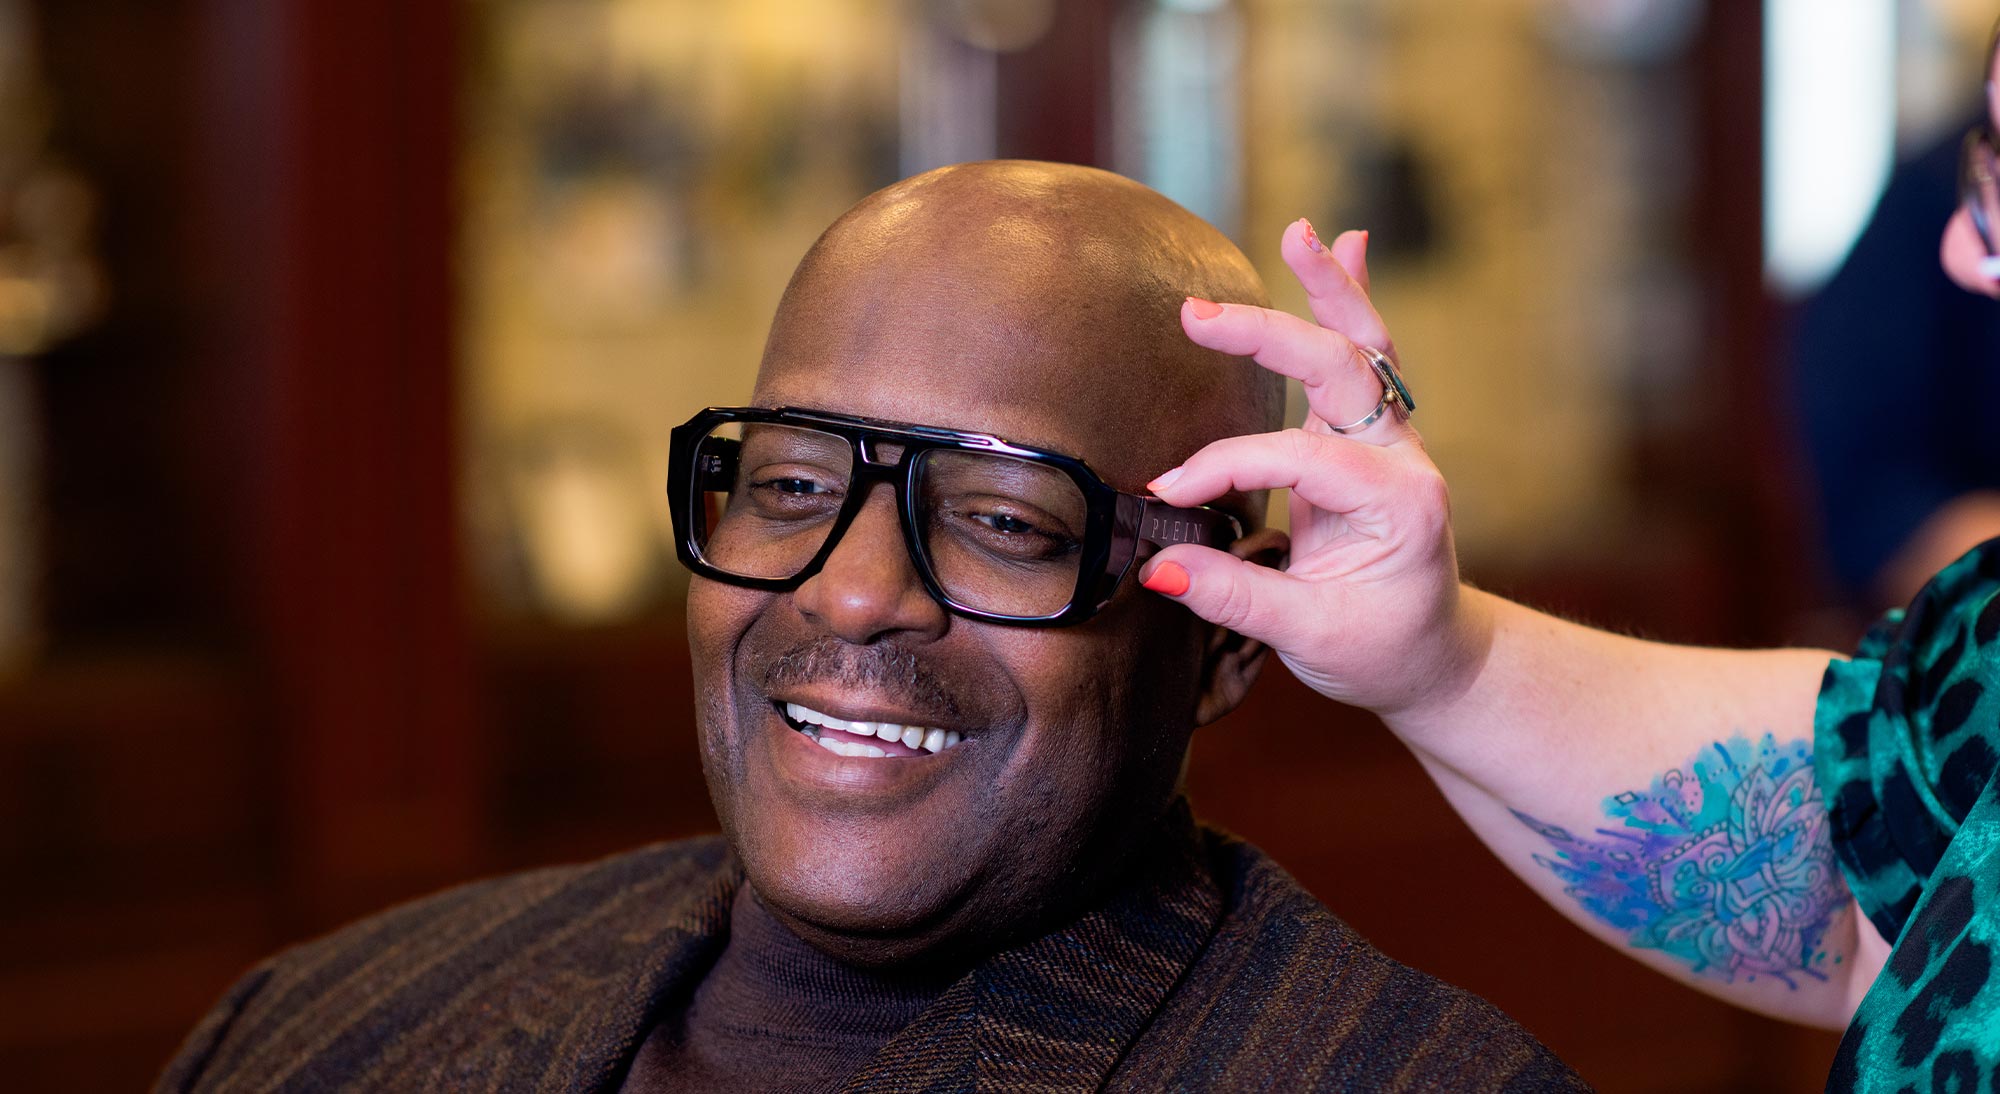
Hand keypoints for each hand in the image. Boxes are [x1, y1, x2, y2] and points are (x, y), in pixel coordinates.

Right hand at [1141, 220, 1487, 719]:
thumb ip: (1234, 598)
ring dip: (1332, 288)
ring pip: (1367, 347)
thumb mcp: (1310, 637)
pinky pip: (1368, 356)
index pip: (1296, 457)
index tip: (1168, 494)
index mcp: (1398, 503)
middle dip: (1268, 335)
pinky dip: (1349, 302)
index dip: (1225, 466)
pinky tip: (1343, 244)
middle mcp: (1404, 457)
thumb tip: (1157, 569)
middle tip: (1196, 315)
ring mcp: (1394, 440)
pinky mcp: (1373, 437)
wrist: (1438, 659)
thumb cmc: (1380, 651)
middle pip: (1340, 370)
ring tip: (1304, 232)